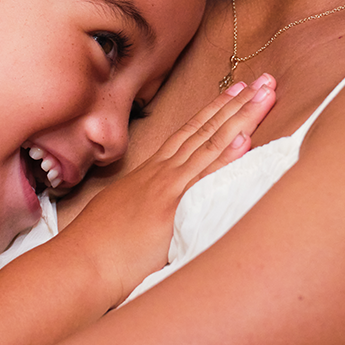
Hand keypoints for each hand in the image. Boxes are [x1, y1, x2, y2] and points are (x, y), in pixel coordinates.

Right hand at [57, 76, 276, 307]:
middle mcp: (162, 173)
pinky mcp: (171, 209)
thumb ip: (148, 204)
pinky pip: (203, 178)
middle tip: (265, 79)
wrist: (79, 264)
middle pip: (206, 130)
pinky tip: (245, 139)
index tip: (237, 89)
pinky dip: (226, 157)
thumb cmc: (98, 248)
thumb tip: (162, 208)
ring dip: (241, 118)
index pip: (190, 132)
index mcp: (152, 173)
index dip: (215, 109)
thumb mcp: (125, 215)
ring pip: (211, 144)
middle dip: (237, 103)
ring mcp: (167, 188)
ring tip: (265, 95)